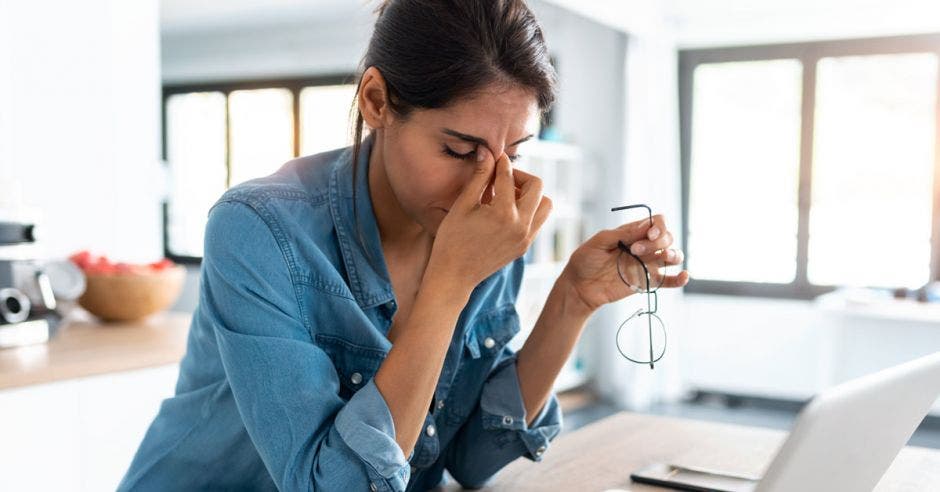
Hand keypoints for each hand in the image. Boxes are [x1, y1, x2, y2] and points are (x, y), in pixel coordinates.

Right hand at [428, 147, 552, 291]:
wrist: (454, 276)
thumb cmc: (452, 240)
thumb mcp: (463, 205)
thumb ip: (479, 177)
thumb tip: (487, 152)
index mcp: (503, 213)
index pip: (508, 176)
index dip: (500, 163)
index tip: (494, 157)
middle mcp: (521, 226)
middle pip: (537, 186)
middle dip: (520, 176)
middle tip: (501, 178)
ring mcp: (526, 238)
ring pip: (545, 204)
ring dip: (530, 194)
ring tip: (507, 195)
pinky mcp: (525, 246)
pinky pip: (538, 221)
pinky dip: (529, 210)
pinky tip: (506, 211)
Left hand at [560, 215, 689, 312]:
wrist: (580, 286)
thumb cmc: (585, 260)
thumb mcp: (599, 242)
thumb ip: (622, 234)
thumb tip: (645, 226)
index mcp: (633, 232)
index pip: (657, 223)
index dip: (658, 226)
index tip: (648, 234)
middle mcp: (644, 246)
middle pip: (667, 237)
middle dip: (657, 241)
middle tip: (636, 250)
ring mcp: (647, 264)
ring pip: (673, 255)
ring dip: (673, 254)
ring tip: (664, 257)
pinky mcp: (648, 282)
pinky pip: (669, 280)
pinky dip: (680, 278)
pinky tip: (683, 276)